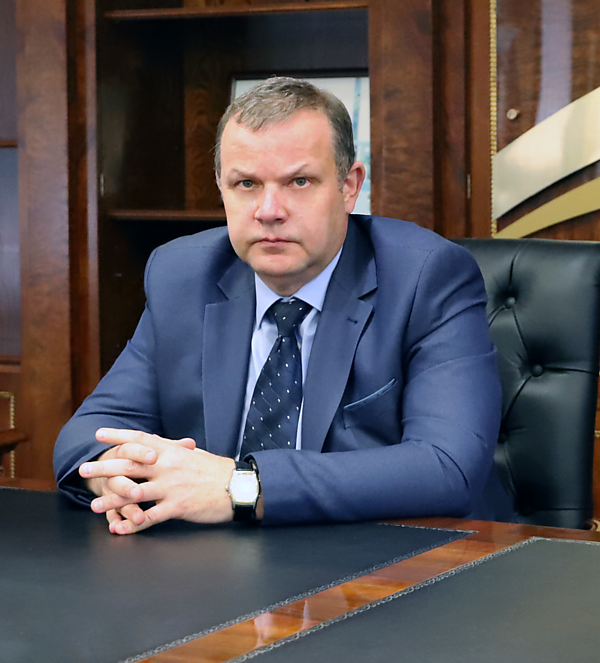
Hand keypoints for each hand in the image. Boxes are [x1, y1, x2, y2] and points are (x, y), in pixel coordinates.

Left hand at [79, 428, 235, 534]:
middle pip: (129, 465)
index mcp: (171, 451)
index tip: (99, 434)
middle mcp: (167, 466)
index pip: (140, 439)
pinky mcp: (177, 506)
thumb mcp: (193, 455)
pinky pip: (150, 517)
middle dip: (104, 468)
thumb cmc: (216, 470)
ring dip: (112, 500)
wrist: (237, 487)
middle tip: (84, 470)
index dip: (118, 436)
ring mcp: (171, 486)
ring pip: (134, 492)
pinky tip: (120, 528)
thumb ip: (173, 449)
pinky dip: (133, 523)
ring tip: (94, 505)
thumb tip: (157, 444)